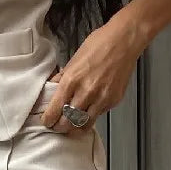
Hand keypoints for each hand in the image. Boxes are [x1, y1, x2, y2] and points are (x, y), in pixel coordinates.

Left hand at [41, 12, 143, 133]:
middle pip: (68, 122)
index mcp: (71, 80)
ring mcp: (101, 98)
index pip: (55, 110)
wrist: (124, 41)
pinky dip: (91, 116)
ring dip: (76, 128)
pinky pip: (99, 115)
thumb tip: (52, 88)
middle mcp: (86, 93)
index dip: (48, 120)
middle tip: (57, 126)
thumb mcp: (73, 59)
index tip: (46, 122)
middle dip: (60, 127)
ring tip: (70, 127)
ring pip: (84, 124)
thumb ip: (62, 77)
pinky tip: (87, 113)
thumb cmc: (99, 44)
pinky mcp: (113, 100)